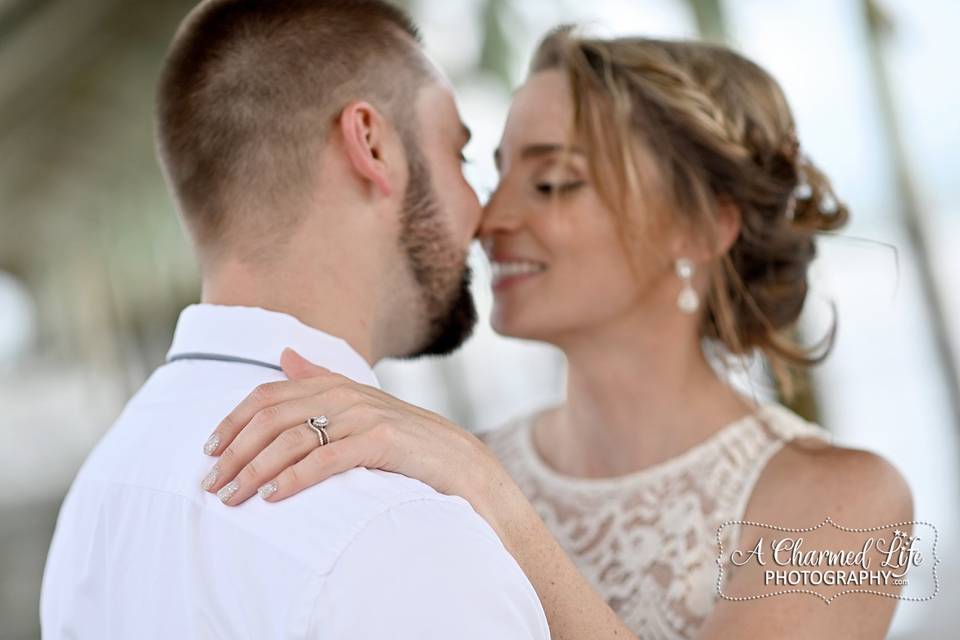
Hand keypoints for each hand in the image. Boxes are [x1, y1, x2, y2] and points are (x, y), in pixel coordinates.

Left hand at [199, 348, 513, 531]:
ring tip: (231, 498)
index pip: (268, 395)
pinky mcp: (382, 441)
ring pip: (292, 439)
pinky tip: (273, 497)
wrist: (463, 464)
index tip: (208, 451)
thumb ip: (322, 379)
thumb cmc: (407, 442)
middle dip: (234, 451)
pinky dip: (294, 478)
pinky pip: (326, 458)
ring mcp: (364, 416)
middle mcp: (346, 394)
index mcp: (336, 385)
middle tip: (210, 486)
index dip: (232, 421)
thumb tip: (285, 353)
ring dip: (254, 470)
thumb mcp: (362, 406)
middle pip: (272, 417)